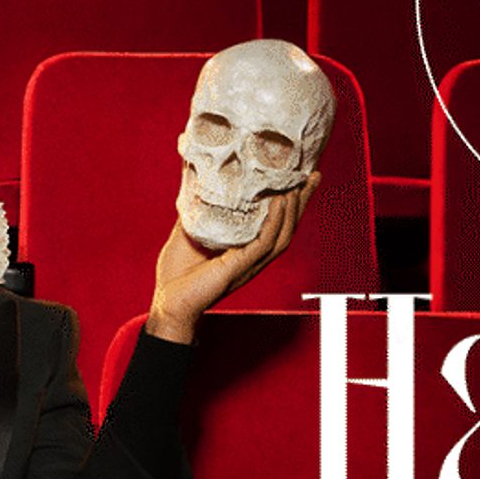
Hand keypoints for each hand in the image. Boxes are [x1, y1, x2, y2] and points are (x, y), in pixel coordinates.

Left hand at [145, 172, 320, 342]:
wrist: (167, 302)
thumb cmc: (176, 274)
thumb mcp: (188, 231)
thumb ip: (196, 209)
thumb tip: (195, 180)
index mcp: (245, 249)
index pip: (275, 223)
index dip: (288, 201)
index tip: (297, 176)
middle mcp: (253, 257)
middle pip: (287, 227)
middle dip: (301, 202)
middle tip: (313, 176)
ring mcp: (249, 263)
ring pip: (282, 235)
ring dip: (293, 210)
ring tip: (298, 185)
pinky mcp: (239, 267)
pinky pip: (264, 243)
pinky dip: (274, 222)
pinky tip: (279, 202)